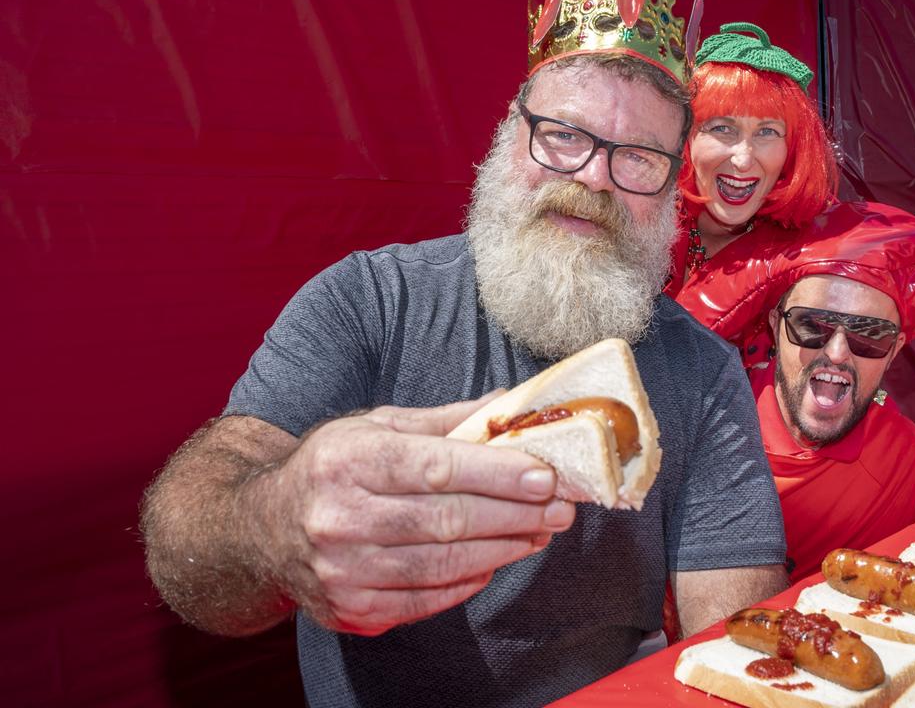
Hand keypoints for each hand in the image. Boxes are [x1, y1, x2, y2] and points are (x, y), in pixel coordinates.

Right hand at [251, 396, 573, 635]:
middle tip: (560, 509)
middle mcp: (338, 515)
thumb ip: (445, 421)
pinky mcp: (349, 607)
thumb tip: (513, 405)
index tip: (545, 476)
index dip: (498, 473)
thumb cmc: (331, 468)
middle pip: (447, 519)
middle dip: (515, 514)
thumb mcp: (375, 427)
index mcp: (346, 459)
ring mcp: (340, 568)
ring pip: (442, 564)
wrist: (257, 529)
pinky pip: (425, 599)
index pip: (436, 467)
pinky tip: (496, 560)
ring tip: (539, 534)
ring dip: (503, 549)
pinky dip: (469, 581)